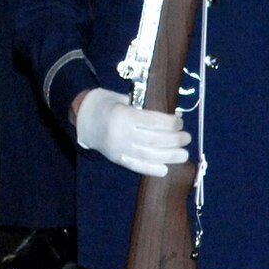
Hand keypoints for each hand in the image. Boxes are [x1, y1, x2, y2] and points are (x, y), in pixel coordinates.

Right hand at [73, 88, 190, 178]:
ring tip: (183, 154)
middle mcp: (120, 133)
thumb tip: (169, 119)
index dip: (170, 123)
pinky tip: (165, 169)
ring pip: (149, 155)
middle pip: (154, 139)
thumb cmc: (106, 105)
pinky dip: (152, 169)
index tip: (180, 122)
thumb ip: (141, 109)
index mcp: (122, 115)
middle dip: (174, 140)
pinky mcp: (116, 158)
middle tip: (186, 138)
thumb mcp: (121, 100)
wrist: (82, 119)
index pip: (152, 122)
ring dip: (170, 156)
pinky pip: (136, 165)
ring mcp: (118, 148)